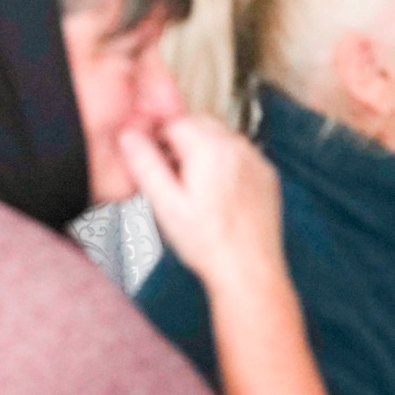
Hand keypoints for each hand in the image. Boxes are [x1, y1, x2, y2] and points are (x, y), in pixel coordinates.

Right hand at [121, 116, 288, 296]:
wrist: (249, 272)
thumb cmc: (209, 244)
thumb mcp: (165, 205)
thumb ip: (145, 165)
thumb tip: (128, 136)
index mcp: (209, 149)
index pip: (173, 122)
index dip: (158, 141)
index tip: (155, 164)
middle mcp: (236, 147)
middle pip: (198, 123)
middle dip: (180, 141)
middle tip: (172, 177)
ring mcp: (255, 159)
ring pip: (220, 136)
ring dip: (202, 150)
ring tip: (193, 189)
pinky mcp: (266, 174)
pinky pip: (239, 154)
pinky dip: (225, 163)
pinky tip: (217, 194)